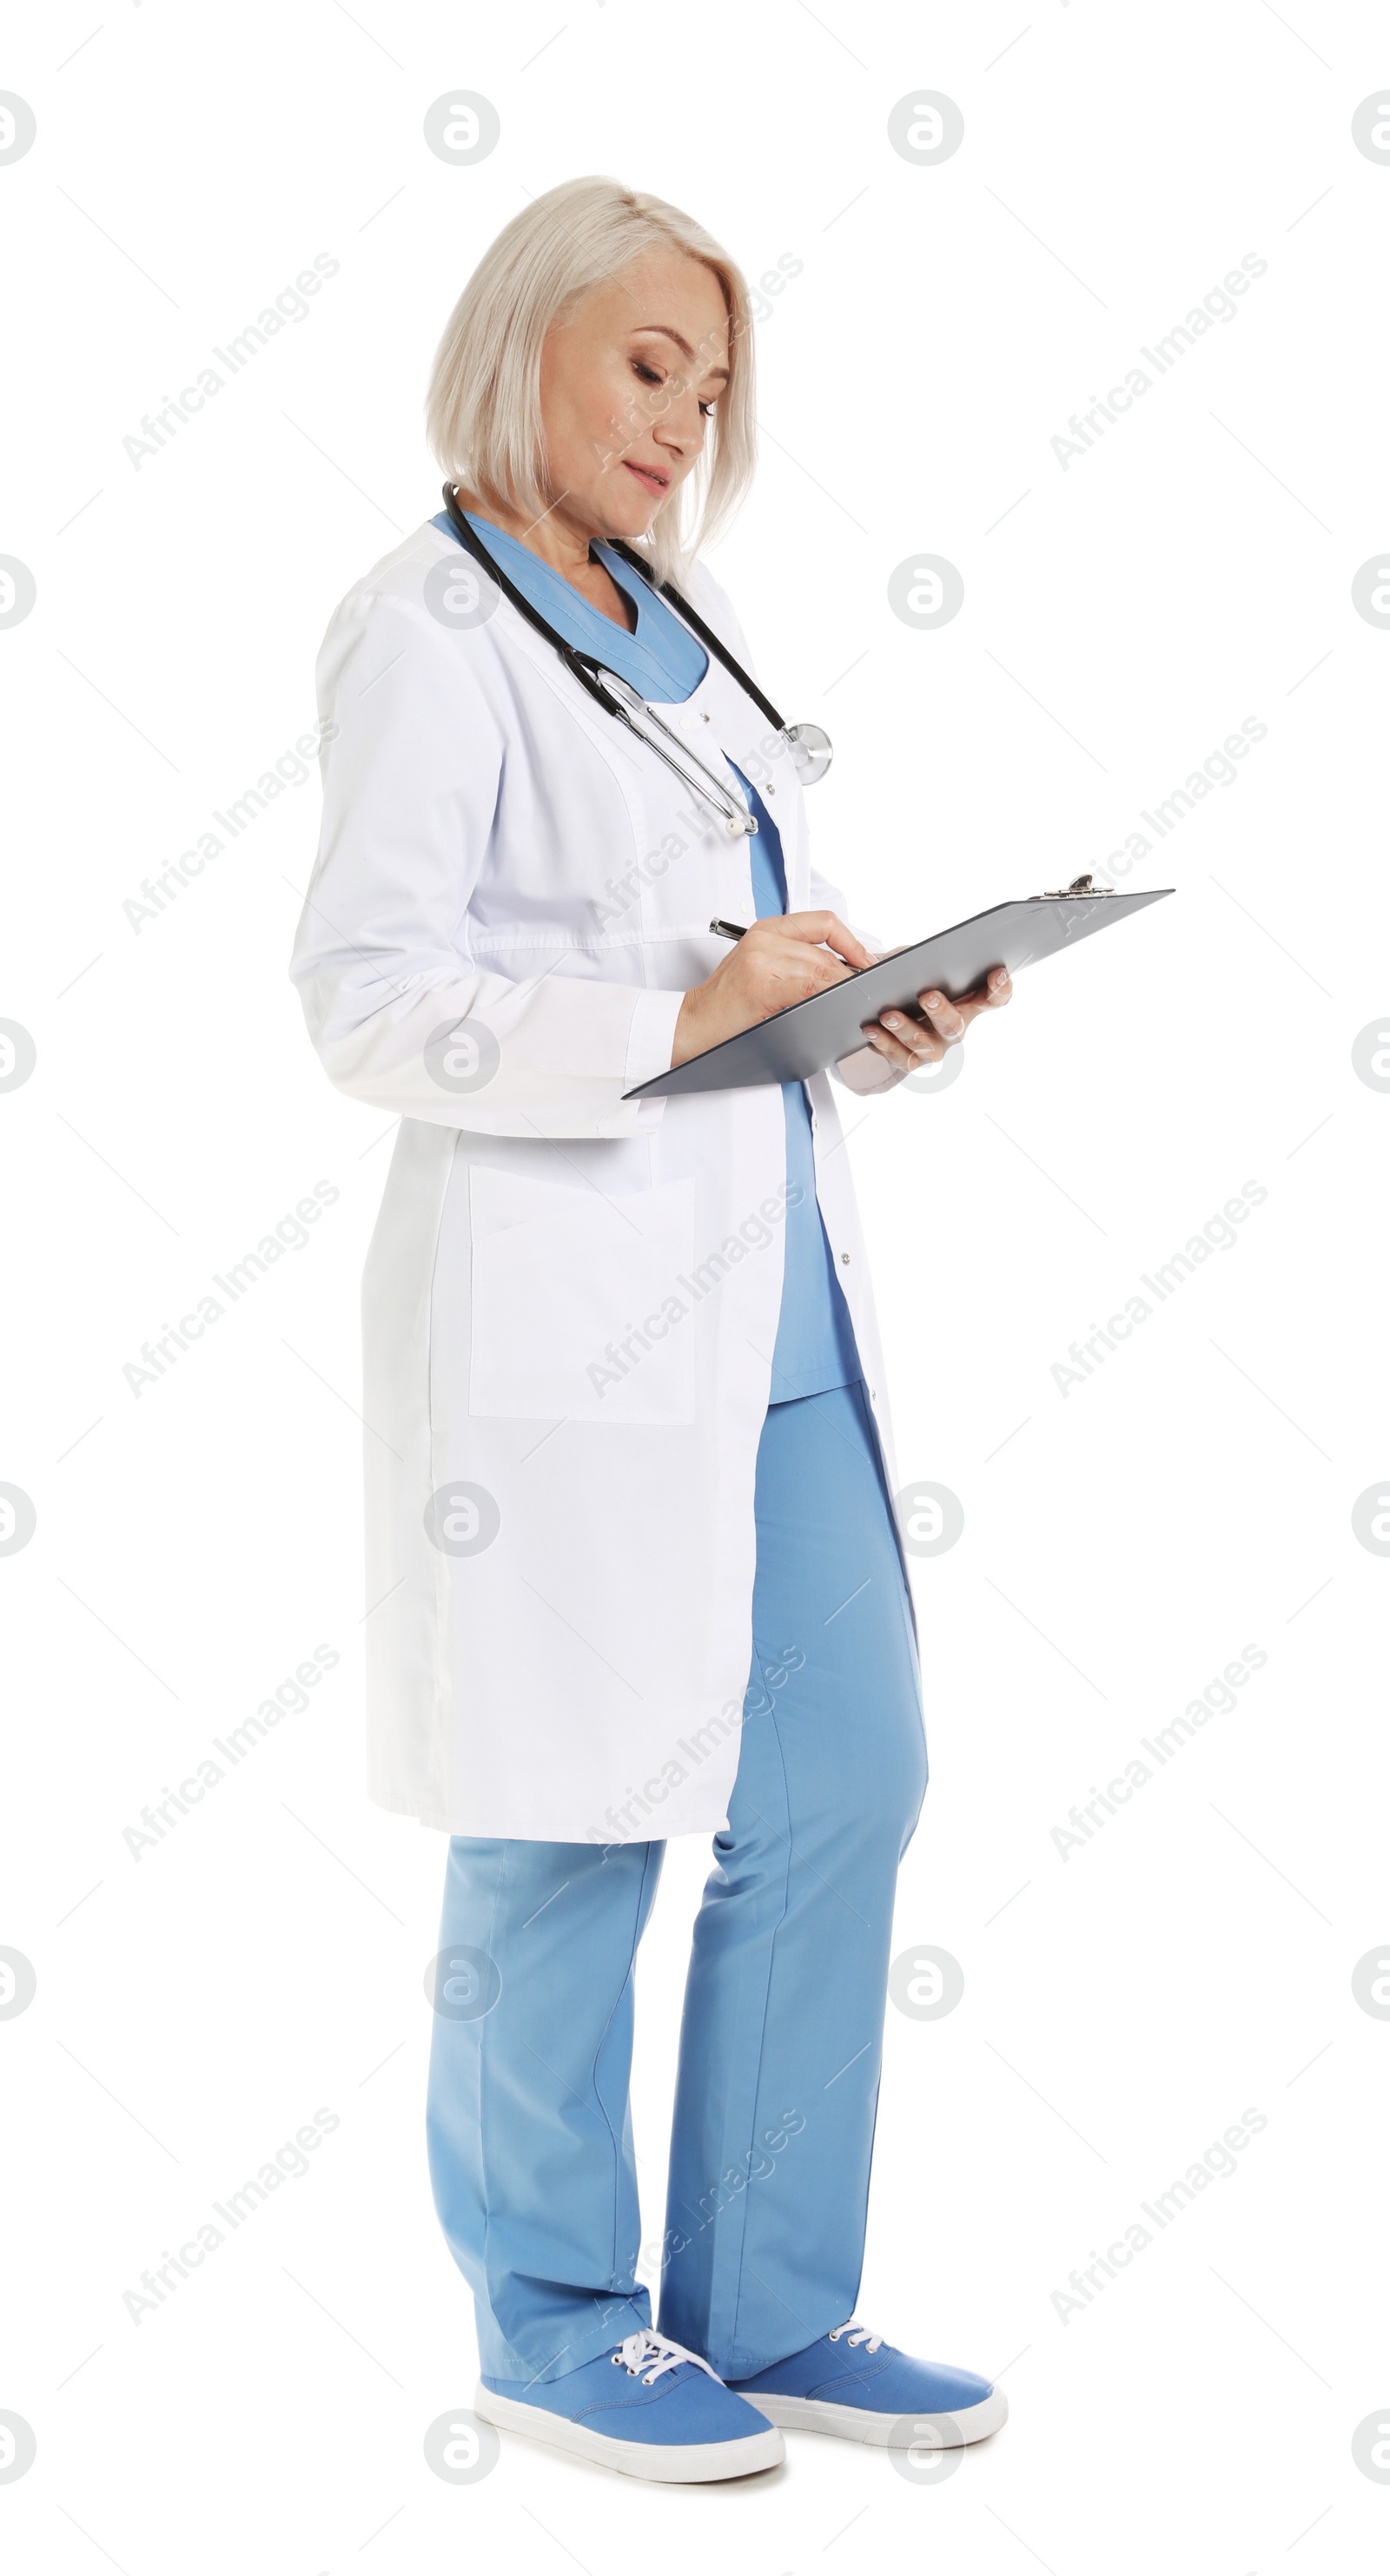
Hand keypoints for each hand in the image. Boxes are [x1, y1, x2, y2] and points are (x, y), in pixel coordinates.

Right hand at [672, 910, 872, 1065]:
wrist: (693, 1023)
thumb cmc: (727, 1003)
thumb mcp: (760, 967)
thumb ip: (796, 959)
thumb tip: (843, 969)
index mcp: (767, 929)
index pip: (824, 923)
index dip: (852, 942)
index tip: (866, 962)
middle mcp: (764, 938)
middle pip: (826, 954)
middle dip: (850, 977)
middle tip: (862, 993)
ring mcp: (762, 959)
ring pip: (822, 971)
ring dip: (842, 991)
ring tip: (851, 1004)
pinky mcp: (762, 984)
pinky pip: (810, 988)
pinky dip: (828, 998)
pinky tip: (832, 1008)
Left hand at [859, 965, 1012, 1069]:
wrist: (894, 1006)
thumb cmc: (916, 981)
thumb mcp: (925, 965)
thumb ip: (930, 962)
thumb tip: (920, 956)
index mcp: (969, 1004)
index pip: (994, 998)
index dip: (1000, 988)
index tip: (998, 973)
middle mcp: (955, 1029)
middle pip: (955, 1025)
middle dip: (941, 1012)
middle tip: (928, 996)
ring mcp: (934, 1048)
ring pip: (924, 1045)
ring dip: (905, 1030)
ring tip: (888, 1016)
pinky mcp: (911, 1061)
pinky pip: (898, 1056)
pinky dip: (883, 1043)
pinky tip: (871, 1029)